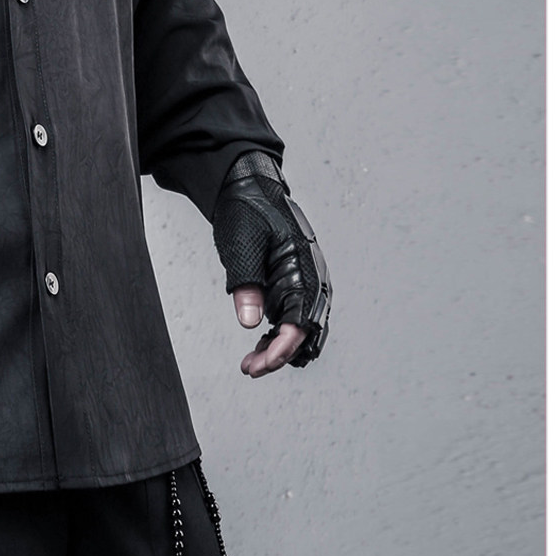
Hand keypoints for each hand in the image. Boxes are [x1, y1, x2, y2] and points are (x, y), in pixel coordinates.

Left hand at [213, 152, 331, 373]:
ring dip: (281, 348)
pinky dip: (280, 335)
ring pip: (302, 328)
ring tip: (251, 362)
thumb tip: (249, 322)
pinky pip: (295, 317)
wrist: (251, 187)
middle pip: (306, 332)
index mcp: (304, 269)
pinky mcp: (295, 283)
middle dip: (280, 355)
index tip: (260, 365)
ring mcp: (306, 282)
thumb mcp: (243, 246)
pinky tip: (261, 344)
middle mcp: (313, 279)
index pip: (300, 322)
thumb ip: (247, 284)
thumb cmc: (248, 212)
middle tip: (250, 368)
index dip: (282, 349)